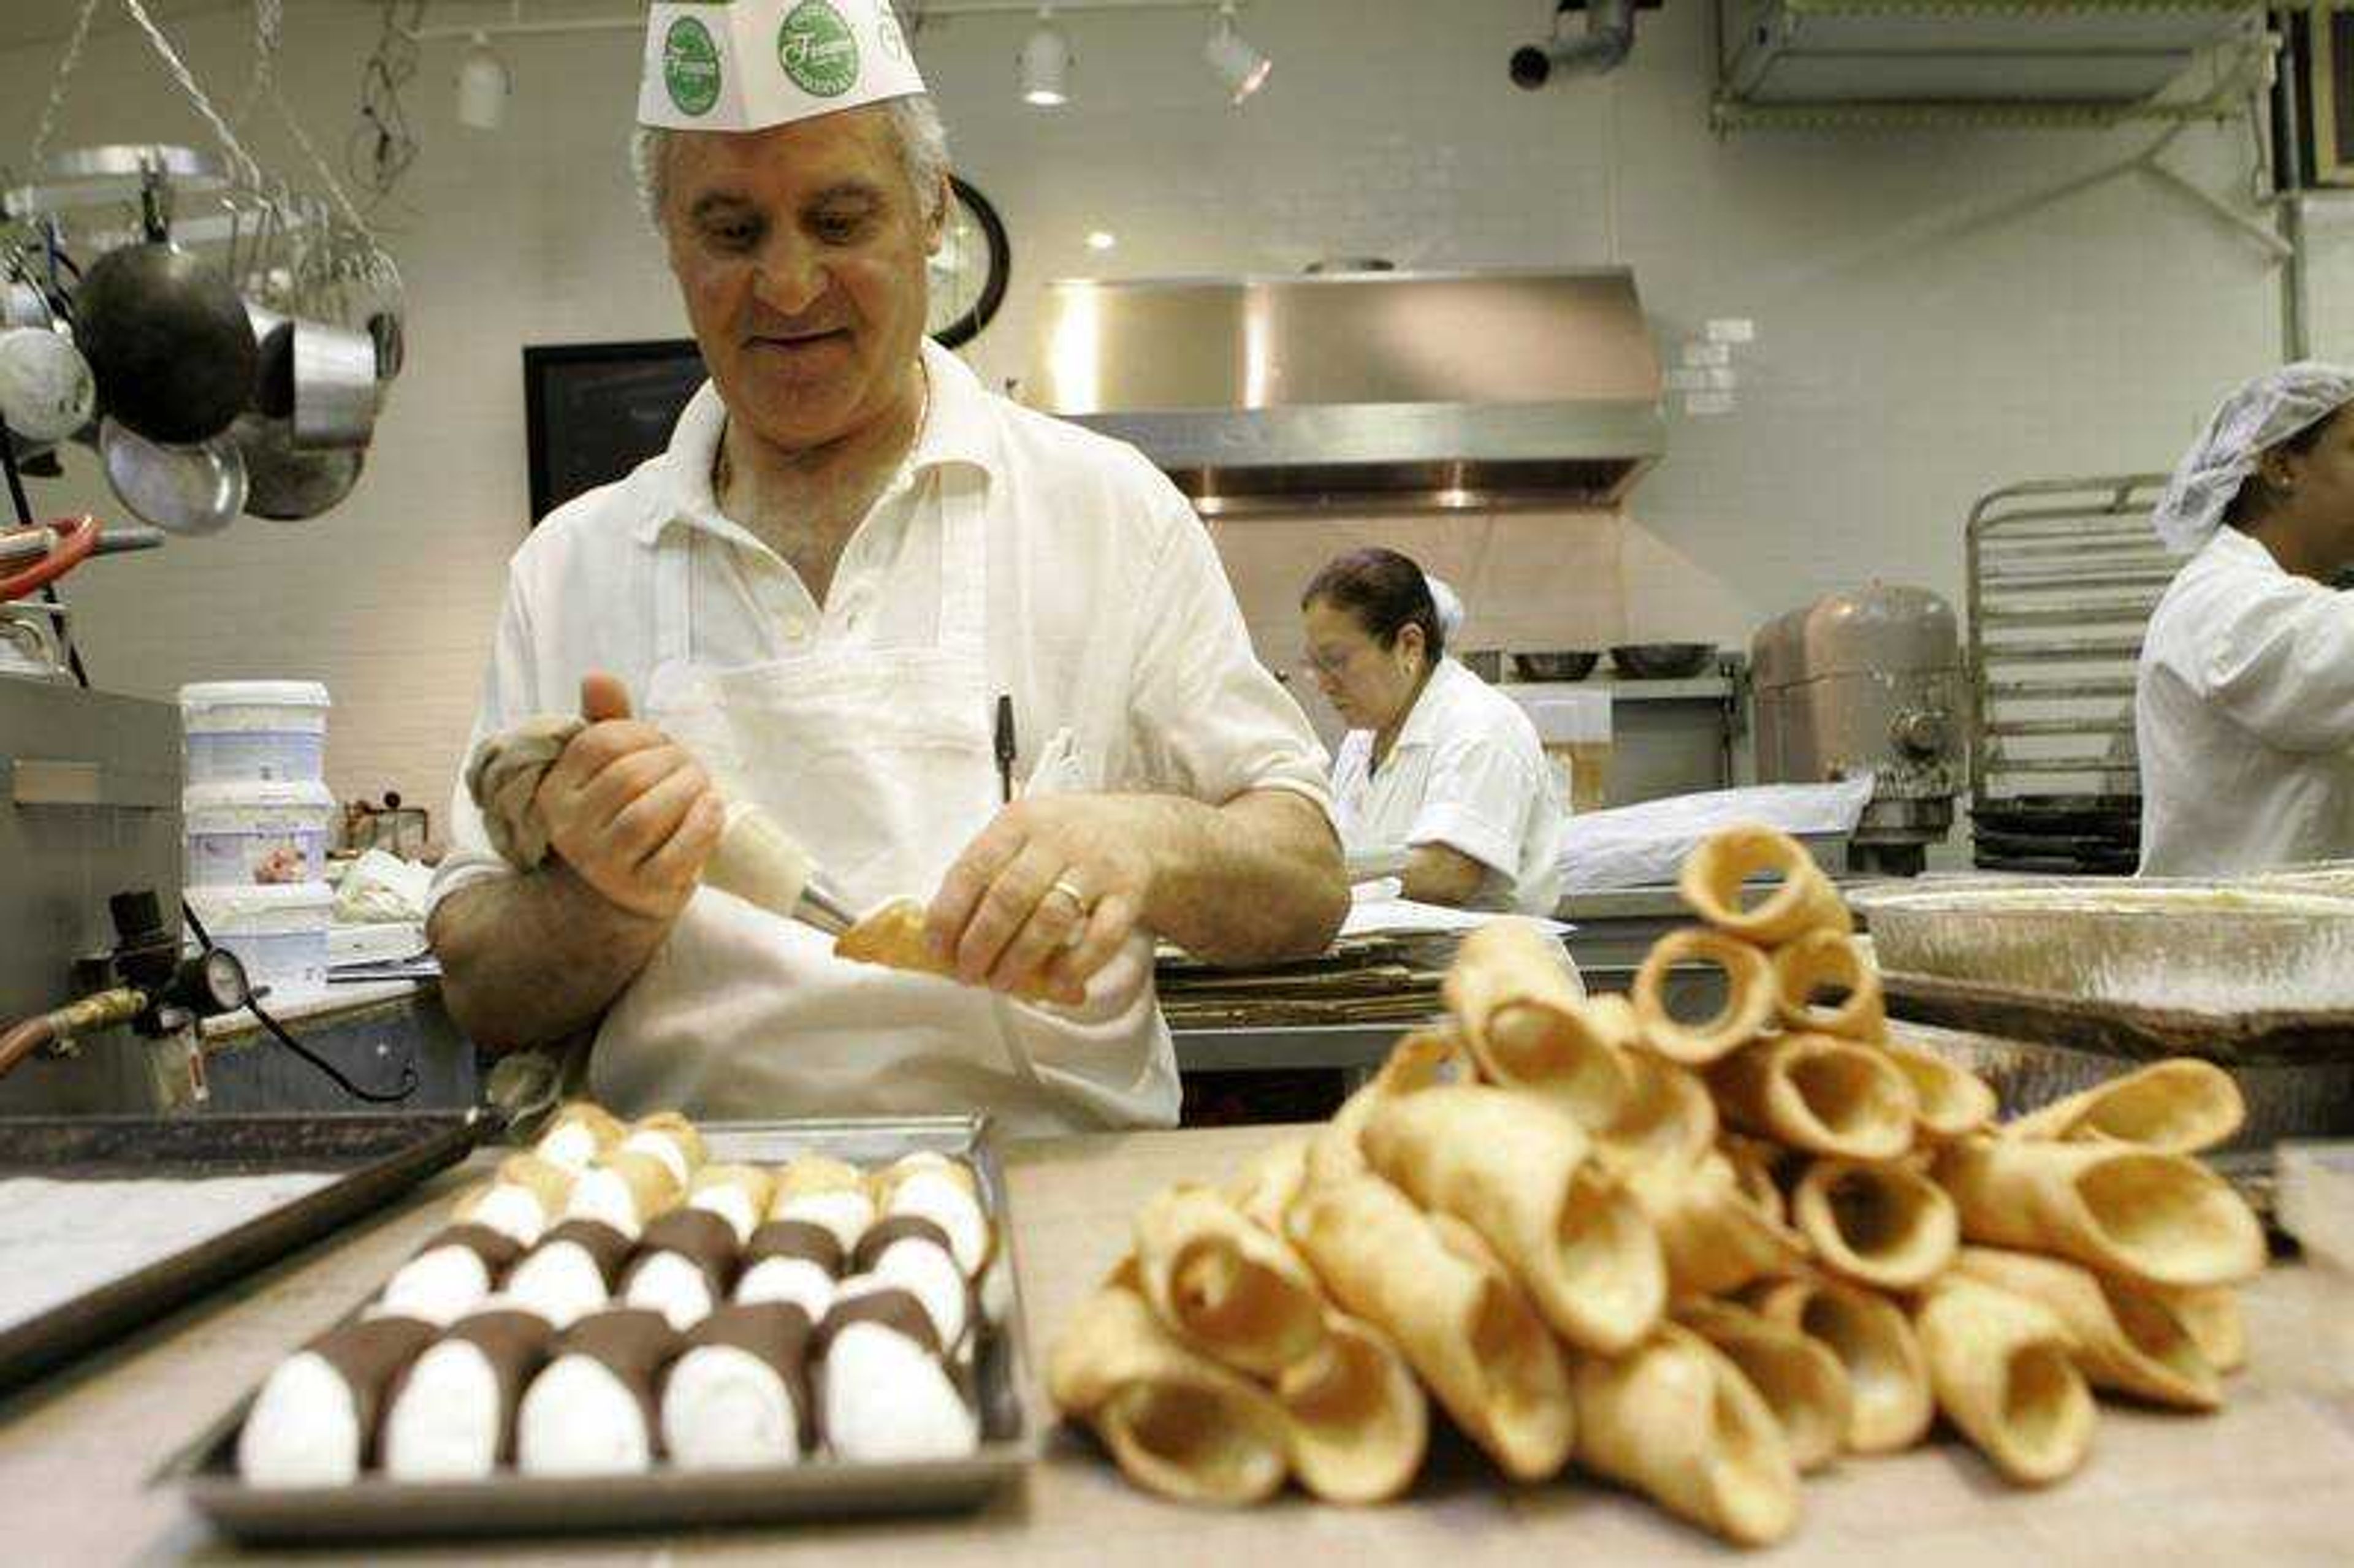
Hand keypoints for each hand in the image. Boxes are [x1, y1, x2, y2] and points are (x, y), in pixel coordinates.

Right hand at [535, 672, 725, 921]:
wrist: (620, 891)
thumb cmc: (619, 814)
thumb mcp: (606, 769)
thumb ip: (606, 722)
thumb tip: (597, 677)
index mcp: (556, 792)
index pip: (598, 744)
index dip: (641, 732)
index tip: (662, 741)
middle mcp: (572, 831)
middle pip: (628, 777)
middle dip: (672, 760)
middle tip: (691, 764)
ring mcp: (605, 865)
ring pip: (647, 815)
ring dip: (688, 789)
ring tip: (702, 783)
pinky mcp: (643, 890)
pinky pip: (676, 853)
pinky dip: (703, 824)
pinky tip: (713, 807)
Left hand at [925, 796, 1159, 1005]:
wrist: (1143, 832)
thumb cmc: (1069, 842)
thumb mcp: (1025, 836)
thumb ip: (988, 874)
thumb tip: (943, 933)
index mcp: (1020, 822)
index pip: (973, 869)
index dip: (949, 914)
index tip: (937, 949)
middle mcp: (1058, 838)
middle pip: (1009, 897)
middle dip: (980, 944)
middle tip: (968, 973)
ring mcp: (1097, 865)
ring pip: (1051, 918)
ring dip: (1020, 959)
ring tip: (1002, 982)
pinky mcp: (1129, 893)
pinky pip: (1101, 936)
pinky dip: (1075, 965)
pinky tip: (1055, 983)